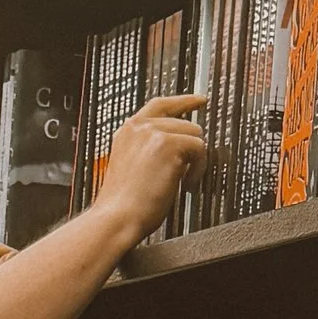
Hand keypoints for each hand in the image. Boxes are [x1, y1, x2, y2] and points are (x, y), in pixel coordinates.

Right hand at [95, 94, 209, 242]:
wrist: (117, 217)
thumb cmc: (123, 205)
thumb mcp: (132, 167)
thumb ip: (149, 150)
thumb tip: (178, 148)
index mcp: (128, 131)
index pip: (160, 105)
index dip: (184, 101)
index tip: (200, 100)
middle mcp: (140, 127)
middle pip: (185, 123)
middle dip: (190, 149)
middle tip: (186, 174)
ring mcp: (153, 133)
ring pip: (195, 135)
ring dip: (196, 161)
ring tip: (183, 182)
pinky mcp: (168, 145)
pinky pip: (200, 149)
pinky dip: (199, 170)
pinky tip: (186, 185)